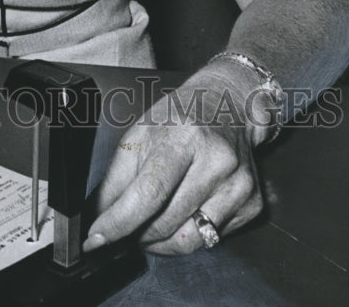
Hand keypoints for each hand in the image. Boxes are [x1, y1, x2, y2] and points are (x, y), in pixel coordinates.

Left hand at [84, 72, 263, 255]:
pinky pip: (211, 240)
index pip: (149, 192)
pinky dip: (187, 235)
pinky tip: (182, 213)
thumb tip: (96, 217)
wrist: (228, 106)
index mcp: (183, 137)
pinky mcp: (252, 204)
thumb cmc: (179, 119)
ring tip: (149, 224)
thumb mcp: (139, 134)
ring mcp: (239, 184)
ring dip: (160, 242)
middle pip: (166, 221)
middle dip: (136, 233)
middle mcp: (216, 160)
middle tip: (124, 228)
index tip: (96, 238)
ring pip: (189, 240)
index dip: (120, 221)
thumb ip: (115, 179)